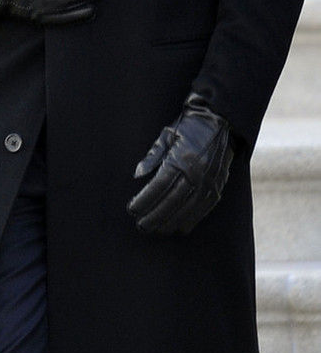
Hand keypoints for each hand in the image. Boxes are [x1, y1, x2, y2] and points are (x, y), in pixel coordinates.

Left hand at [127, 92, 235, 235]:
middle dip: (155, 216)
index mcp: (181, 159)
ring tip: (156, 230)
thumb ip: (153, 156)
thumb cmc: (188, 128)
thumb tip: (137, 175)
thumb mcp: (167, 135)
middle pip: (171, 202)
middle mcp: (196, 174)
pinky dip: (189, 221)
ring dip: (170, 222)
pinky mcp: (217, 188)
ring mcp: (208, 183)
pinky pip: (202, 210)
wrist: (221, 122)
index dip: (145, 200)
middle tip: (141, 226)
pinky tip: (178, 228)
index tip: (132, 209)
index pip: (159, 186)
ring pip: (186, 210)